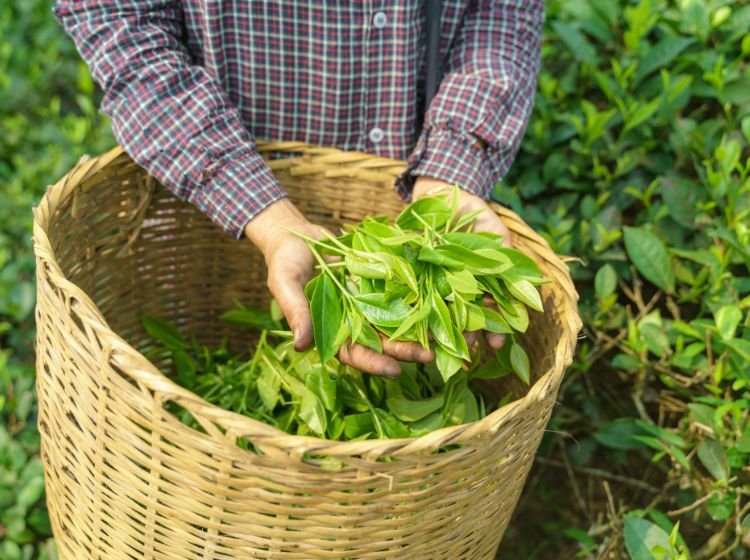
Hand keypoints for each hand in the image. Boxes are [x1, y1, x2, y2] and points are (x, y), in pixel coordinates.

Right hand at [244, 198, 432, 375]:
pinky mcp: (380, 281)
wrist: (297, 234)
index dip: (374, 364)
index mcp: (331, 330)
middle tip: (430, 356)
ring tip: (443, 335)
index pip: (354, 354)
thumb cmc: (285, 261)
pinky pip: (403, 291)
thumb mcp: (285, 282)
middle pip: (383, 341)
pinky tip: (442, 300)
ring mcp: (369, 301)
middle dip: (406, 350)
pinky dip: (421, 297)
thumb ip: (296, 310)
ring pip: (398, 320)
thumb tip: (300, 346)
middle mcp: (354, 320)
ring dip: (419, 328)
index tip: (395, 370)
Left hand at [413, 176, 511, 349]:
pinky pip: (416, 297)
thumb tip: (528, 287)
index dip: (496, 329)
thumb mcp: (498, 234)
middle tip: (468, 351)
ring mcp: (437, 284)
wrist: (443, 193)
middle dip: (468, 336)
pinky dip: (416, 313)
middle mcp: (461, 288)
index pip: (492, 313)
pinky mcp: (414, 276)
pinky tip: (417, 329)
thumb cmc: (476, 213)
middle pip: (466, 319)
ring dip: (443, 332)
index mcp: (484, 283)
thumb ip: (509, 259)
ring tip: (442, 349)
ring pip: (442, 313)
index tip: (497, 344)